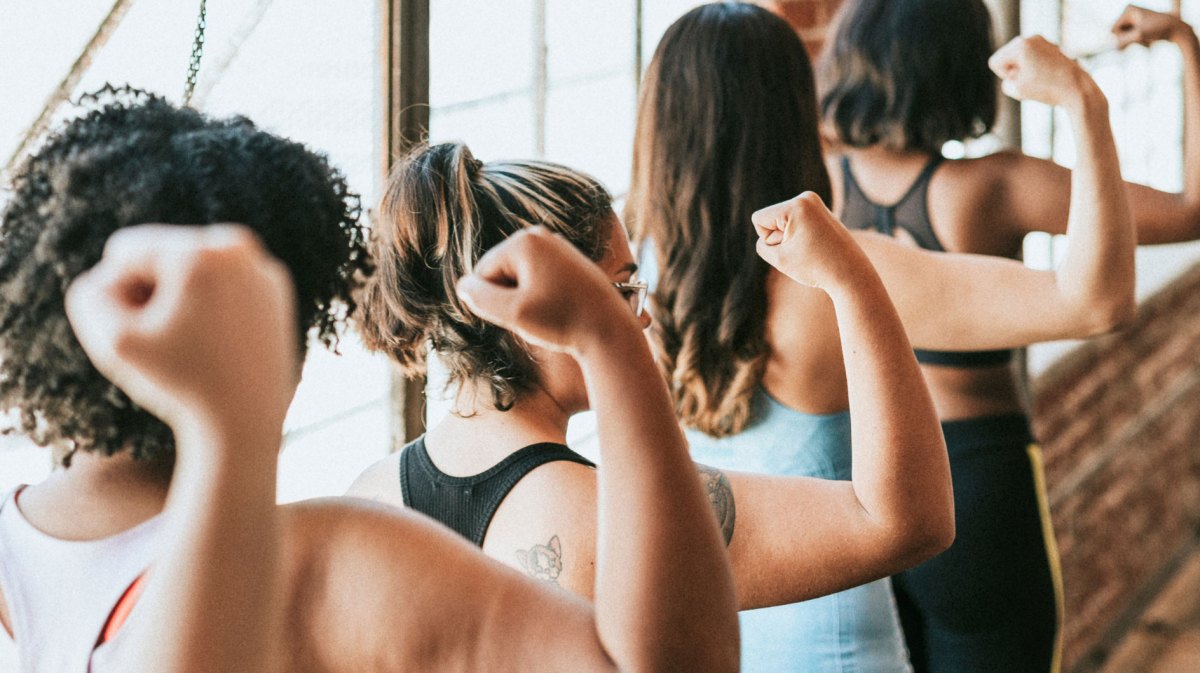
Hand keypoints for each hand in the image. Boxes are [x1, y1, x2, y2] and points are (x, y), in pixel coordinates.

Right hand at [65, 224, 297, 445]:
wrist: (246, 422)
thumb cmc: (181, 384)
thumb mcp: (114, 342)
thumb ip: (89, 295)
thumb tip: (110, 275)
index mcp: (201, 252)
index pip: (126, 253)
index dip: (120, 297)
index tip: (147, 335)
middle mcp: (239, 248)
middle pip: (162, 255)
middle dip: (152, 293)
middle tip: (171, 342)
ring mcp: (263, 268)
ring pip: (192, 269)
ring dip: (178, 299)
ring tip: (191, 343)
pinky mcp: (277, 290)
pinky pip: (223, 284)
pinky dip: (210, 306)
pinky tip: (214, 342)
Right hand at [455, 227, 634, 354]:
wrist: (610, 329)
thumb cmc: (563, 321)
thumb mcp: (514, 314)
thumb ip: (481, 299)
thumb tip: (463, 285)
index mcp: (524, 241)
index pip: (483, 274)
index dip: (494, 302)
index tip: (525, 314)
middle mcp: (540, 235)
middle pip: (501, 272)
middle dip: (510, 297)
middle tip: (539, 315)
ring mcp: (556, 245)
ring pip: (519, 278)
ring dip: (525, 299)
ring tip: (551, 312)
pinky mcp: (568, 259)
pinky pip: (537, 279)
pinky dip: (542, 296)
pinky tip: (560, 308)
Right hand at [752, 192, 861, 289]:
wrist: (851, 274)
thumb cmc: (815, 267)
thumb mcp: (778, 258)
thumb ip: (763, 244)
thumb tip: (771, 234)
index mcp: (797, 205)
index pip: (759, 219)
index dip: (767, 240)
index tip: (790, 249)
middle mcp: (807, 198)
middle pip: (771, 219)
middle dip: (780, 238)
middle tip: (803, 251)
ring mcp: (816, 203)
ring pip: (783, 222)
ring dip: (789, 239)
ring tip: (810, 249)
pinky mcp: (822, 212)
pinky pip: (796, 223)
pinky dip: (799, 237)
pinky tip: (815, 246)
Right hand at [990, 36, 1090, 106]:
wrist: (1077, 89)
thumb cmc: (1046, 89)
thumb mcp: (1015, 89)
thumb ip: (1006, 80)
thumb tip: (1018, 72)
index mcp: (1020, 45)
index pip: (995, 62)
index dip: (1004, 76)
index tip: (1021, 81)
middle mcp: (1031, 38)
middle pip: (1006, 57)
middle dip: (1013, 70)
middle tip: (1031, 80)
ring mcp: (1043, 41)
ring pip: (1019, 58)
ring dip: (1024, 70)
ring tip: (1040, 79)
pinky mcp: (1051, 47)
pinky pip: (1032, 58)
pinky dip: (1034, 68)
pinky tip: (1047, 76)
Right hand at [1113, 5, 1187, 47]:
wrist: (1176, 29)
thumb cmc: (1158, 30)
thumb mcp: (1139, 36)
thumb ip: (1123, 42)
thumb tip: (1114, 47)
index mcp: (1128, 9)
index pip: (1113, 30)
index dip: (1122, 37)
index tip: (1137, 35)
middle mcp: (1130, 12)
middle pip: (1117, 33)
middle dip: (1128, 39)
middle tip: (1143, 38)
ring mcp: (1134, 19)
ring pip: (1124, 37)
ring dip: (1133, 41)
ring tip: (1146, 39)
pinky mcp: (1138, 25)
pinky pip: (1130, 37)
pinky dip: (1137, 41)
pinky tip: (1148, 40)